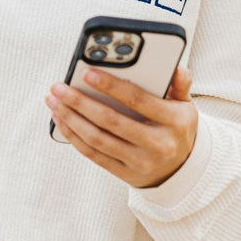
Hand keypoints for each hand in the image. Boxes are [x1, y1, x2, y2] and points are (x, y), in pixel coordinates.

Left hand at [46, 65, 197, 188]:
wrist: (181, 169)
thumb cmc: (176, 128)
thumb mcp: (185, 105)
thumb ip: (179, 85)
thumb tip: (177, 68)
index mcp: (173, 121)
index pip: (137, 100)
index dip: (110, 86)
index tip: (87, 73)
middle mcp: (156, 143)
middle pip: (110, 120)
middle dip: (80, 102)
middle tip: (59, 87)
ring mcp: (139, 161)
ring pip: (97, 139)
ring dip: (71, 119)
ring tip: (54, 102)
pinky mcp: (124, 172)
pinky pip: (94, 155)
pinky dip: (74, 137)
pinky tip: (62, 122)